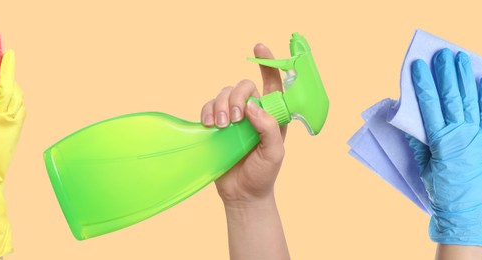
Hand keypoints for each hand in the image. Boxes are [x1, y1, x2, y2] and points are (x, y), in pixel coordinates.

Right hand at [206, 44, 287, 205]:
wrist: (242, 195)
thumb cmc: (263, 174)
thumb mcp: (275, 153)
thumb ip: (269, 128)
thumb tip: (253, 107)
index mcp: (272, 114)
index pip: (272, 82)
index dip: (267, 63)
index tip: (259, 47)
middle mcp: (253, 112)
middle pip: (243, 86)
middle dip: (236, 97)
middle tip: (235, 119)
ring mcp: (233, 118)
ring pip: (223, 94)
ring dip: (220, 105)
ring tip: (221, 126)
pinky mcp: (216, 126)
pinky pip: (208, 107)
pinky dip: (207, 111)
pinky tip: (209, 125)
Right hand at [408, 49, 481, 247]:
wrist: (464, 210)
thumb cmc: (438, 189)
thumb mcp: (421, 165)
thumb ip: (415, 140)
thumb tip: (403, 116)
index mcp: (441, 140)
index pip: (430, 104)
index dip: (423, 84)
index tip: (417, 65)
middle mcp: (461, 134)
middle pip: (452, 97)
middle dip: (445, 74)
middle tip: (441, 54)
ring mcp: (477, 136)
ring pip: (470, 100)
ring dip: (464, 78)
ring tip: (460, 58)